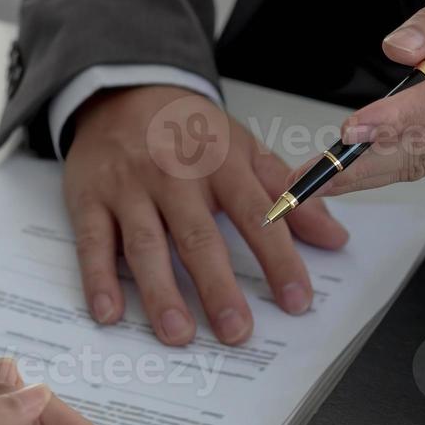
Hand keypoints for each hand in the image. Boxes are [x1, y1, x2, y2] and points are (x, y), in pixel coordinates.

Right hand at [65, 85, 348, 344]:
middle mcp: (175, 176)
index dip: (279, 259)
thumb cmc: (191, 131)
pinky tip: (110, 312)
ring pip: (146, 244)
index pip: (258, 215)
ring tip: (179, 334)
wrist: (123, 91)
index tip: (297, 300)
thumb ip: (289, 196)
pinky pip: (93, 242)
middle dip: (218, 287)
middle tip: (236, 332)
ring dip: (161, 292)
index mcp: (222, 164)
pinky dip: (98, 278)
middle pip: (199, 236)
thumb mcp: (246, 150)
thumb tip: (335, 238)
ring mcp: (129, 188)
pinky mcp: (89, 198)